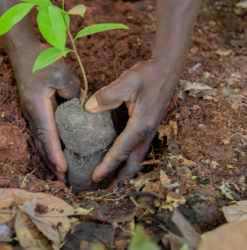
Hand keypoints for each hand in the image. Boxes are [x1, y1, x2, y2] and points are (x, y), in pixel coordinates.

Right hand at [9, 40, 79, 182]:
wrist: (24, 52)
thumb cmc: (41, 60)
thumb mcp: (61, 74)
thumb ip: (73, 93)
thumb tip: (80, 108)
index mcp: (38, 107)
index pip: (48, 136)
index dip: (55, 154)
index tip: (63, 169)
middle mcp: (33, 114)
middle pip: (42, 144)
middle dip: (51, 163)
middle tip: (63, 180)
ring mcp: (32, 113)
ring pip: (40, 140)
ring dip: (49, 156)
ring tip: (60, 171)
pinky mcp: (36, 109)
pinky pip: (42, 132)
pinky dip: (49, 145)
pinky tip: (57, 150)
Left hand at [85, 59, 178, 183]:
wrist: (167, 70)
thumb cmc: (148, 75)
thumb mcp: (128, 81)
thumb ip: (108, 94)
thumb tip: (88, 108)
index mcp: (141, 125)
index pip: (121, 150)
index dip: (108, 165)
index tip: (94, 177)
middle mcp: (147, 132)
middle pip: (134, 162)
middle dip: (120, 176)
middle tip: (105, 186)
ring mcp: (150, 130)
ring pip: (138, 157)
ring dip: (125, 169)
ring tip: (112, 178)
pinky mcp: (149, 126)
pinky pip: (138, 148)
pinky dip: (129, 158)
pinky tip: (121, 155)